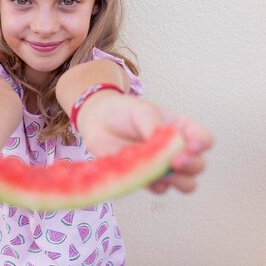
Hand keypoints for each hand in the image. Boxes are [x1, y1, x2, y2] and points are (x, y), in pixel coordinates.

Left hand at [76, 92, 213, 193]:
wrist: (96, 120)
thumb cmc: (122, 111)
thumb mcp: (141, 111)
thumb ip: (154, 126)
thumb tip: (166, 146)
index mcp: (180, 129)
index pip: (203, 139)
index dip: (202, 144)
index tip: (190, 145)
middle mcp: (176, 149)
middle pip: (198, 165)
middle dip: (191, 165)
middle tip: (176, 161)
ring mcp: (162, 165)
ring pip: (185, 183)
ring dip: (180, 182)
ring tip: (167, 175)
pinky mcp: (145, 177)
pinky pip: (160, 189)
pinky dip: (157, 187)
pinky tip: (150, 180)